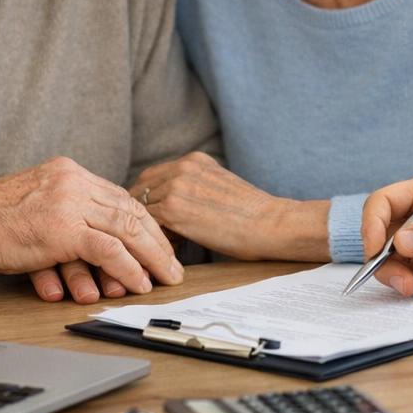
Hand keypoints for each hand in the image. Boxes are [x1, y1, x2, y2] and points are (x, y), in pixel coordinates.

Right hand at [0, 156, 181, 302]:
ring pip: (127, 228)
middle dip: (156, 240)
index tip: (159, 242)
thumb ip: (65, 211)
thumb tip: (96, 239)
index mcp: (69, 171)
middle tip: (173, 263)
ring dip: (150, 257)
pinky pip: (108, 249)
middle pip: (130, 209)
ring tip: (164, 277)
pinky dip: (128, 268)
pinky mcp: (61, 228)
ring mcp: (68, 202)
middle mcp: (74, 180)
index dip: (144, 222)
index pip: (119, 196)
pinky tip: (139, 284)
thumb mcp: (34, 203)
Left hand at [131, 152, 329, 260]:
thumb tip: (177, 209)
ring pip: (141, 207)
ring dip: (144, 228)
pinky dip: (151, 240)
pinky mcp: (174, 210)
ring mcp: (176, 186)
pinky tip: (164, 253)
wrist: (271, 224)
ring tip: (156, 247)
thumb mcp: (222, 187)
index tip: (150, 219)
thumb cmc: (253, 215)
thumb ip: (197, 188)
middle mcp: (182, 167)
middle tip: (145, 235)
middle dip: (140, 212)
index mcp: (195, 160)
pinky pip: (147, 224)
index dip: (148, 199)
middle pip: (141, 188)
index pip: (154, 176)